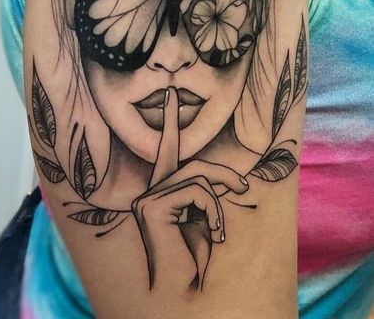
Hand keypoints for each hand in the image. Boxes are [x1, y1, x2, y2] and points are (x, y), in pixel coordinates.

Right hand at [132, 87, 248, 290]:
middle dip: (226, 175)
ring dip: (220, 205)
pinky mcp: (151, 205)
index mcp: (160, 194)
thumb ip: (206, 190)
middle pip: (194, 164)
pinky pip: (198, 191)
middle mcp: (147, 192)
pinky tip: (212, 237)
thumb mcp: (208, 219)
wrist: (188, 300)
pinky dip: (214, 214)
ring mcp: (145, 198)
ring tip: (217, 233)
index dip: (168, 121)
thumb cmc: (198, 265)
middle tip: (245, 190)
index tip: (171, 93)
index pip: (165, 151)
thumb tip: (230, 173)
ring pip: (199, 176)